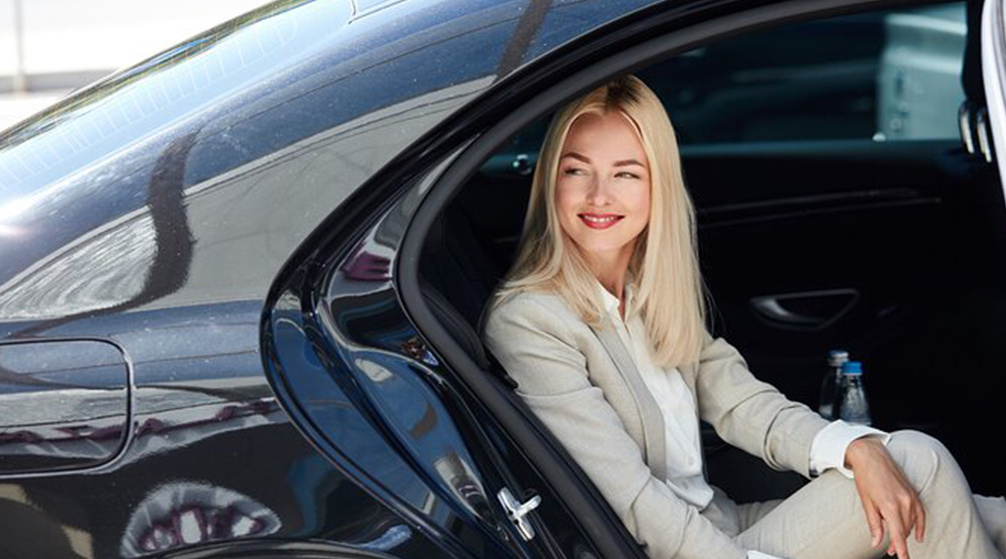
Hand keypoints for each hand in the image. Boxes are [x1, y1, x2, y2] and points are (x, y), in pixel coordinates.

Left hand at [845, 437, 925, 558]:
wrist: (871, 456)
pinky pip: (920, 514)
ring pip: (911, 523)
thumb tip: (876, 543)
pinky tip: (918, 536)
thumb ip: (874, 524)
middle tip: (889, 551)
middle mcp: (904, 502)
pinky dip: (920, 525)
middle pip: (905, 530)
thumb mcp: (866, 503)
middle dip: (898, 542)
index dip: (902, 549)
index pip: (899, 534)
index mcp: (890, 505)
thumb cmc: (865, 478)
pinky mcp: (914, 493)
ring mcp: (911, 497)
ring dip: (905, 534)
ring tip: (896, 543)